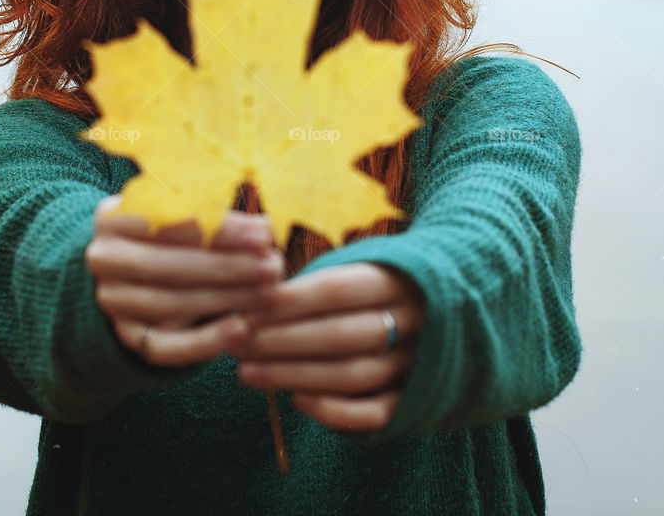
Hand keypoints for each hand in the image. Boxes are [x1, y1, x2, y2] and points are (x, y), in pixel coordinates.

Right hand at [85, 196, 284, 367]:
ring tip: (269, 293)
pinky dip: (206, 341)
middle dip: (229, 266)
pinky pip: (167, 347)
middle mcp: (104, 259)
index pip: (170, 222)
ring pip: (171, 305)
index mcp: (113, 217)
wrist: (134, 273)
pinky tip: (242, 329)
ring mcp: (113, 302)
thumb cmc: (173, 233)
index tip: (265, 233)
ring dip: (226, 300)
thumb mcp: (182, 212)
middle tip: (274, 267)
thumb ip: (214, 217)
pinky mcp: (128, 337)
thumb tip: (265, 230)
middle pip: (170, 266)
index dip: (221, 229)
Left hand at [225, 262, 425, 431]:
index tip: (245, 307)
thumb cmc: (377, 285)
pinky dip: (335, 412)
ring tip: (246, 372)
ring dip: (294, 375)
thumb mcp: (359, 266)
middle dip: (281, 340)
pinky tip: (297, 402)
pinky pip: (376, 414)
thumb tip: (257, 292)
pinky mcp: (413, 400)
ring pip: (352, 375)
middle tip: (234, 342)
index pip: (337, 289)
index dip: (289, 300)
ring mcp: (415, 364)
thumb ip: (318, 280)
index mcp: (395, 279)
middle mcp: (412, 322)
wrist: (444, 311)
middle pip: (341, 335)